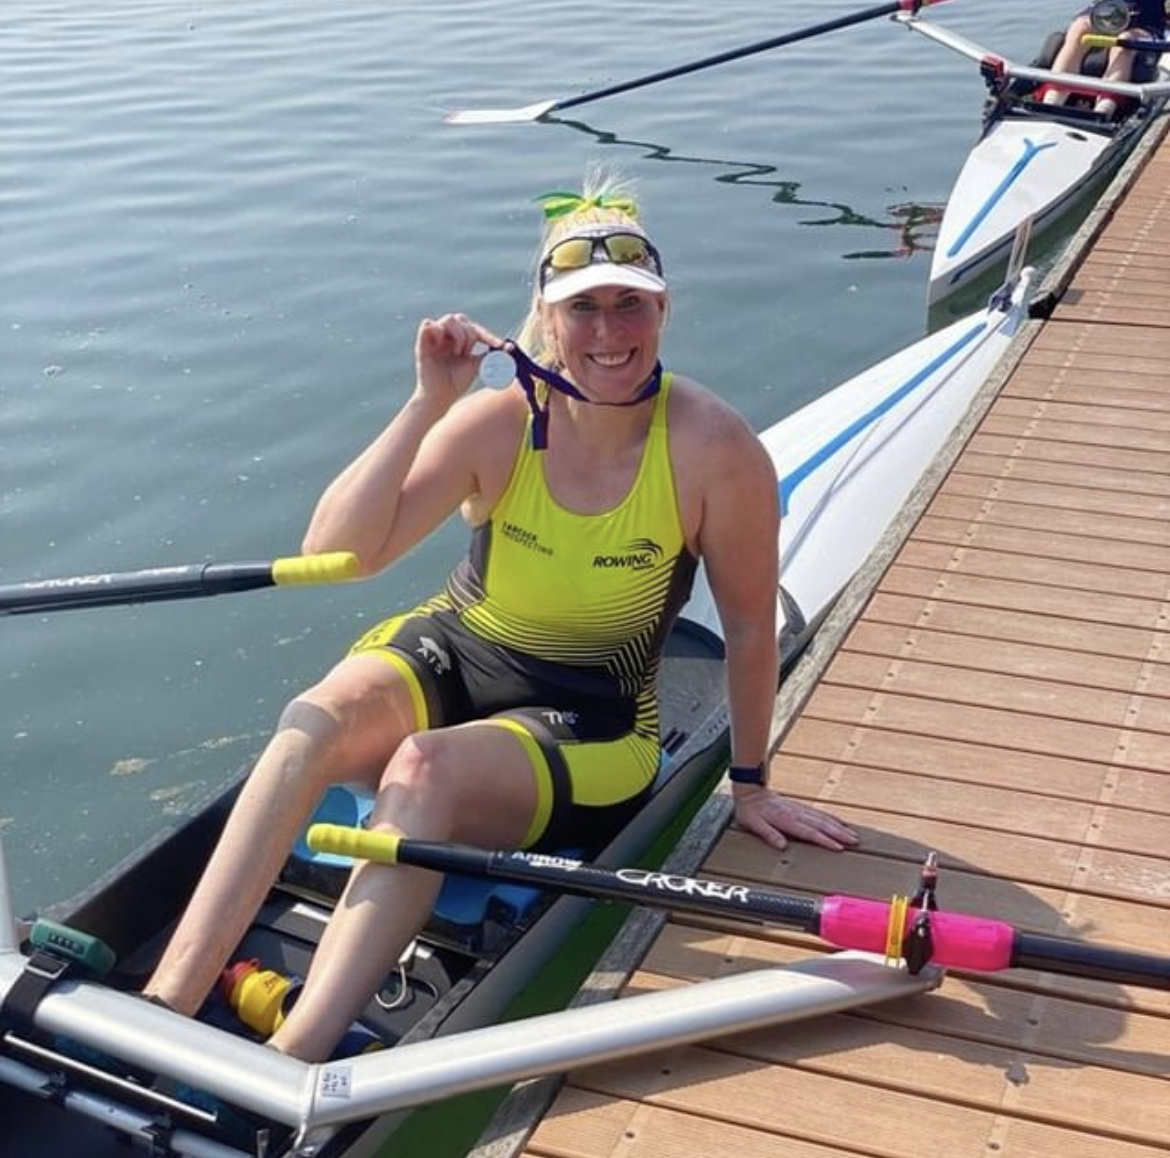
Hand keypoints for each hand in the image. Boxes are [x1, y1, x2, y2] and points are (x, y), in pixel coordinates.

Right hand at [414, 314, 503, 409]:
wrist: (442, 395)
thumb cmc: (458, 381)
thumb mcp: (478, 366)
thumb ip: (492, 355)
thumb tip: (510, 347)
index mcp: (460, 340)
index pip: (475, 329)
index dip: (488, 335)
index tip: (499, 345)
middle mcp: (447, 336)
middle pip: (461, 319)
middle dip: (469, 334)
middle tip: (468, 352)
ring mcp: (436, 338)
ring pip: (449, 319)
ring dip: (458, 335)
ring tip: (457, 352)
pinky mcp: (423, 342)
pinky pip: (428, 324)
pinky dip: (437, 331)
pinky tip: (441, 345)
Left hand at [732, 786, 858, 851]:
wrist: (750, 791)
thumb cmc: (750, 810)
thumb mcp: (753, 824)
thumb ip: (768, 834)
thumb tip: (782, 846)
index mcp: (786, 819)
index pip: (809, 832)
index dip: (824, 840)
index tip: (838, 847)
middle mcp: (796, 813)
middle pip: (822, 825)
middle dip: (840, 833)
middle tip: (855, 842)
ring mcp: (800, 809)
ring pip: (824, 818)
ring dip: (840, 826)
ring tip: (854, 835)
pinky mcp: (801, 807)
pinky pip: (820, 813)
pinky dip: (833, 818)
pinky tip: (841, 823)